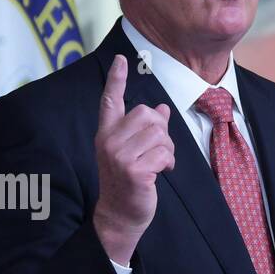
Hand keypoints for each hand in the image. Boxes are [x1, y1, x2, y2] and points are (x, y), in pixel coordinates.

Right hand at [92, 54, 175, 263]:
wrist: (120, 214)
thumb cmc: (129, 182)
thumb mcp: (134, 151)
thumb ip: (145, 129)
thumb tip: (162, 109)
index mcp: (107, 133)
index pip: (110, 101)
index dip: (117, 79)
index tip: (121, 59)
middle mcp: (109, 141)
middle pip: (148, 114)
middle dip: (161, 131)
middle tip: (158, 150)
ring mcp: (119, 155)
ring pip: (159, 134)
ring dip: (167, 149)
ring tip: (159, 163)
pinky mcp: (133, 170)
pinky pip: (163, 153)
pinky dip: (167, 163)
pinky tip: (161, 172)